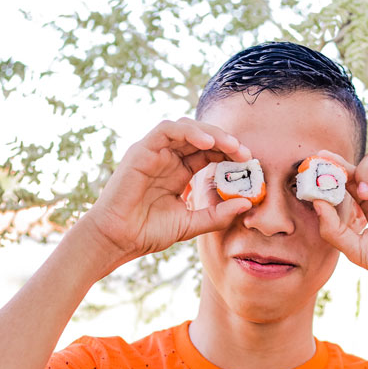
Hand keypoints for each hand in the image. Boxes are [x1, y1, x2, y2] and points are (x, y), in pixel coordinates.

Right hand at [79, 118, 253, 264]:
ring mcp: (154, 152)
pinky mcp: (141, 150)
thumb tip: (246, 204)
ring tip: (231, 145)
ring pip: (186, 128)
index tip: (249, 164)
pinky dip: (188, 131)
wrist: (117, 240)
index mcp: (179, 172)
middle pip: (201, 137)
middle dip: (226, 141)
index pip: (208, 153)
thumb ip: (217, 215)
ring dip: (212, 133)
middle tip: (246, 153)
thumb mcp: (191, 224)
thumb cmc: (148, 232)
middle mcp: (168, 158)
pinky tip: (207, 142)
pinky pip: (167, 130)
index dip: (229, 154)